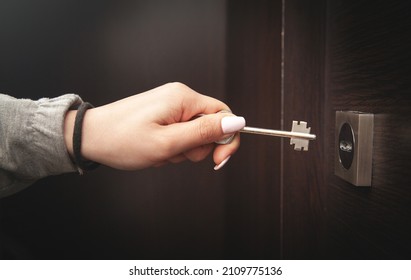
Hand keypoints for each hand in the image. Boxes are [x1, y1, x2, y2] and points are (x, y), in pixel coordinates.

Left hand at [64, 82, 244, 169]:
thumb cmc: (123, 140)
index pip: (224, 115)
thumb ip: (205, 133)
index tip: (218, 162)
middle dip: (196, 147)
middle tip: (173, 153)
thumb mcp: (168, 143)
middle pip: (209, 125)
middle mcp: (179, 96)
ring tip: (159, 151)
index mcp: (184, 98)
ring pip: (194, 133)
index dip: (226, 140)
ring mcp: (170, 104)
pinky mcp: (162, 113)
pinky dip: (171, 146)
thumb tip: (239, 122)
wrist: (89, 137)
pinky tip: (154, 148)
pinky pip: (179, 132)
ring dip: (180, 149)